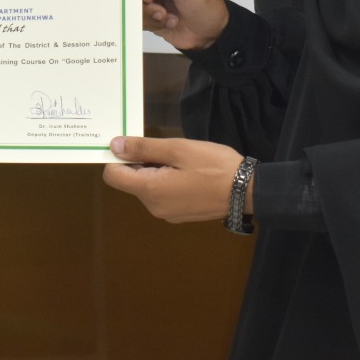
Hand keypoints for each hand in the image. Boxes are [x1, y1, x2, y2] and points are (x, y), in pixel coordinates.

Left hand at [103, 135, 246, 223]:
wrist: (247, 191)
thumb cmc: (212, 166)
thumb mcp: (177, 149)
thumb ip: (143, 148)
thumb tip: (114, 146)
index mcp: (150, 190)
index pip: (113, 176)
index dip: (117, 158)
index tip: (134, 144)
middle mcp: (153, 207)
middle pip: (130, 181)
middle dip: (140, 162)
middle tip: (166, 149)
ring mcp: (167, 213)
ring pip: (147, 186)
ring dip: (155, 170)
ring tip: (181, 160)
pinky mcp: (179, 214)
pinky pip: (162, 195)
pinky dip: (167, 181)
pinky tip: (188, 172)